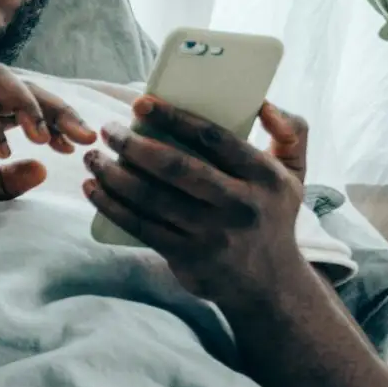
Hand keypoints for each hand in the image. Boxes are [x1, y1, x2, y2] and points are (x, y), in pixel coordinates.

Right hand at [0, 66, 99, 231]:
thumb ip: (4, 183)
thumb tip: (44, 169)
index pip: (24, 101)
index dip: (59, 117)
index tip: (83, 145)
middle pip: (18, 83)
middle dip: (56, 107)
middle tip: (83, 137)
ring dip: (28, 104)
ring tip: (45, 138)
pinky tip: (5, 150)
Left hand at [82, 97, 310, 310]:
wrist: (269, 284)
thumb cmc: (271, 215)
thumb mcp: (295, 174)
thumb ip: (292, 132)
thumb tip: (264, 104)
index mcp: (265, 177)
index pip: (213, 138)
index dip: (174, 118)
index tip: (140, 103)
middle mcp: (240, 204)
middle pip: (176, 167)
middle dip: (134, 145)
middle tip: (108, 130)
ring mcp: (212, 233)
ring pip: (151, 197)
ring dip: (114, 174)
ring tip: (92, 157)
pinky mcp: (187, 256)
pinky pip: (140, 226)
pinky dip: (111, 205)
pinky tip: (93, 188)